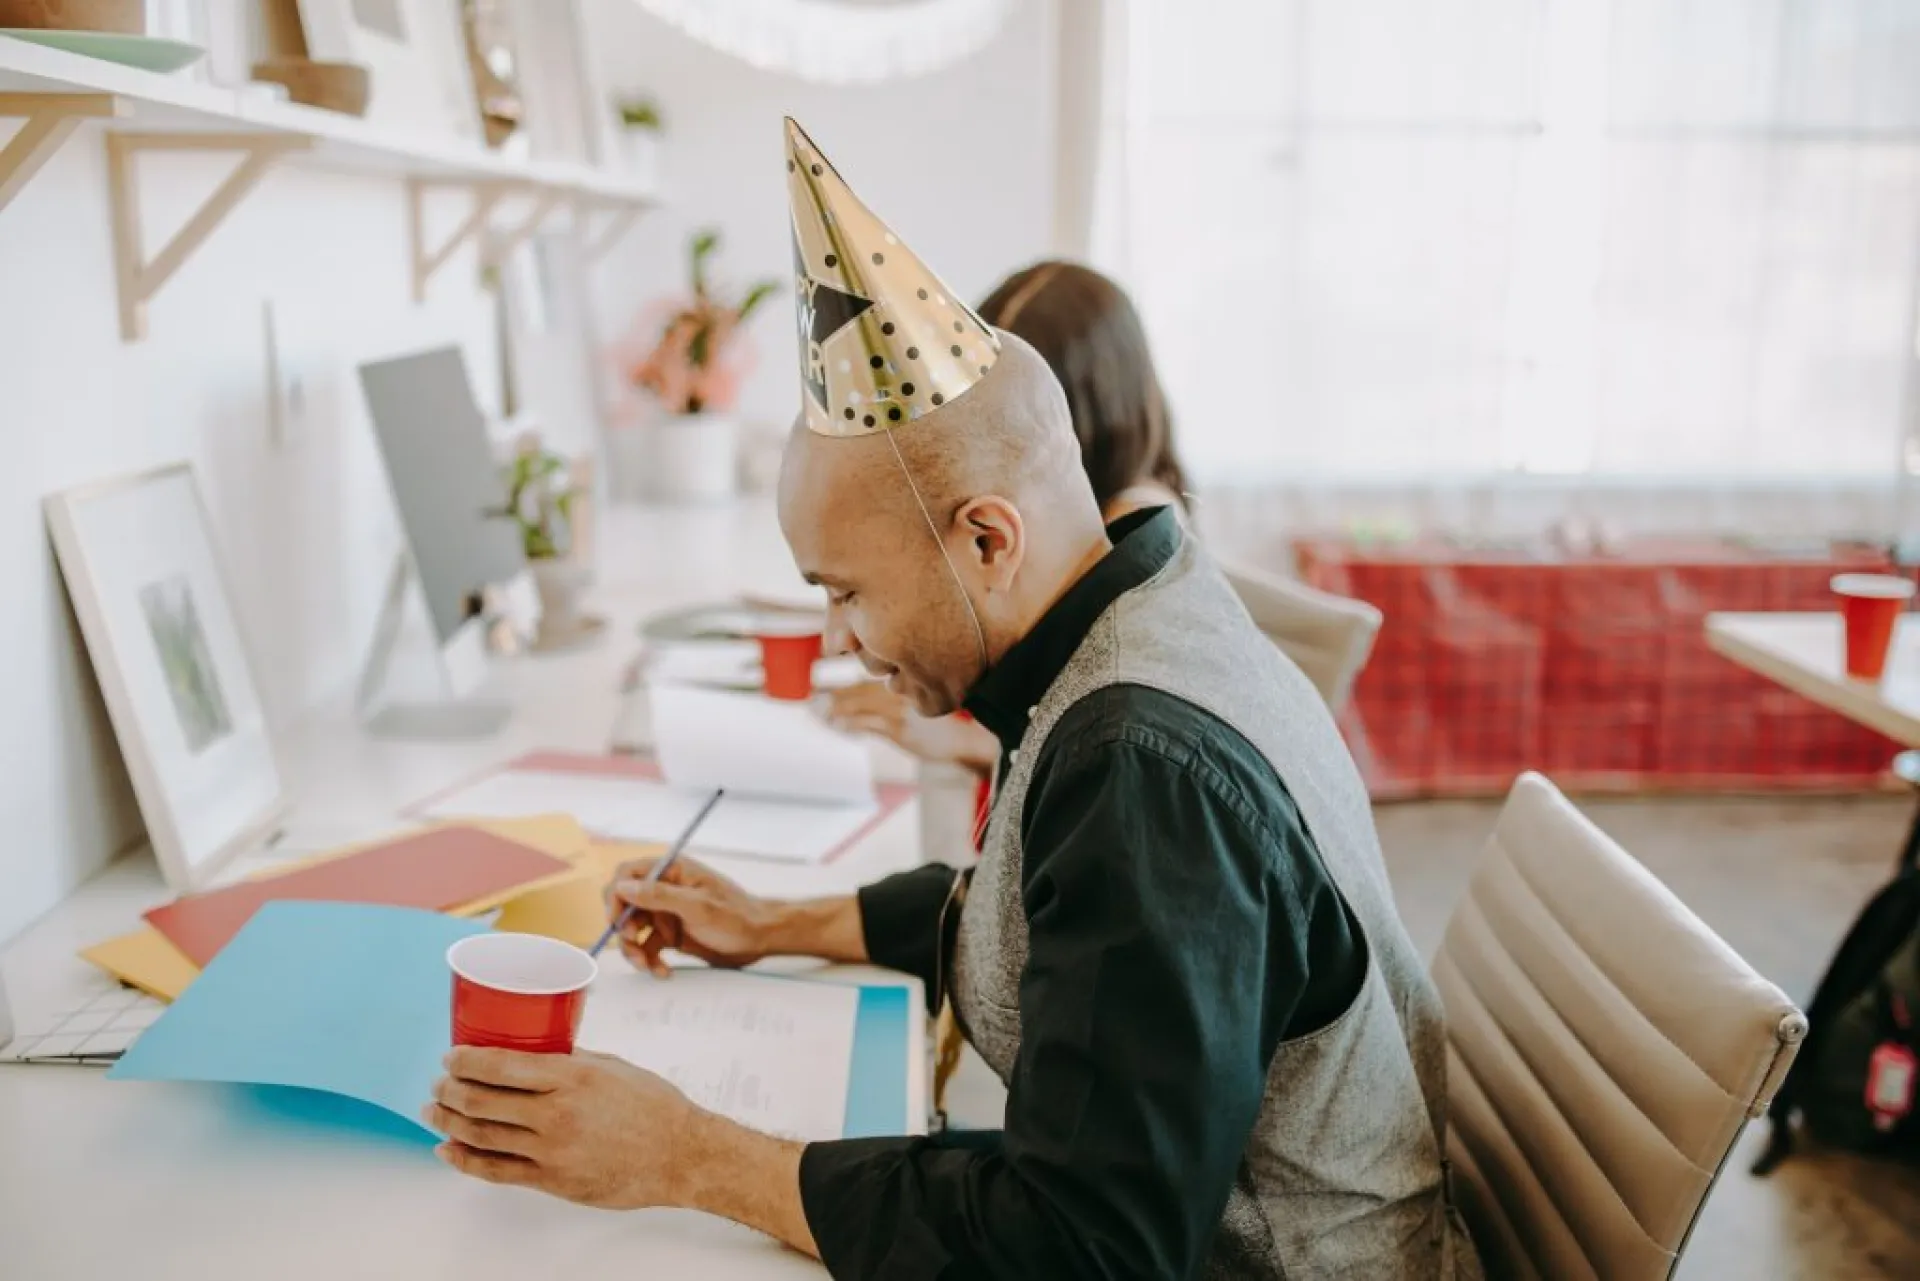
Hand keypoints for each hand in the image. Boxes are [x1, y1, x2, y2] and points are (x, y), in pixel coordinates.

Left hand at [426, 1047, 694, 1208]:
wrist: (680, 1155)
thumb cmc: (653, 1107)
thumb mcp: (612, 1066)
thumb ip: (569, 1060)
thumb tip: (533, 1052)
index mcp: (572, 1077)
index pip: (501, 1065)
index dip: (466, 1061)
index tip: (451, 1057)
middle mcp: (556, 1113)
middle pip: (482, 1100)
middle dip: (450, 1089)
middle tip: (439, 1083)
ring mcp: (551, 1151)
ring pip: (481, 1135)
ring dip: (449, 1121)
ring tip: (435, 1111)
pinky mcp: (552, 1180)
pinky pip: (495, 1171)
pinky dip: (465, 1160)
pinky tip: (448, 1150)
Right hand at [606, 855, 773, 976]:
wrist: (760, 939)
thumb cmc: (736, 916)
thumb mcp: (698, 906)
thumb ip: (660, 896)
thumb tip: (622, 887)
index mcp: (671, 871)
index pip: (627, 875)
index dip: (616, 896)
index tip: (619, 921)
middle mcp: (664, 890)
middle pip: (624, 904)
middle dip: (623, 928)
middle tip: (634, 944)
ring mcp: (666, 913)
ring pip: (632, 930)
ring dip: (634, 949)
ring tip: (647, 966)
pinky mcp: (670, 935)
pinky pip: (647, 947)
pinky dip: (650, 961)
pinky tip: (663, 972)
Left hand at [819, 682, 998, 772]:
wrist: (965, 739)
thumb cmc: (944, 723)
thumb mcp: (922, 703)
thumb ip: (898, 697)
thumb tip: (870, 705)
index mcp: (905, 681)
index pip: (867, 681)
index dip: (845, 686)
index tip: (824, 689)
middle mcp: (901, 689)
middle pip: (859, 690)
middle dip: (835, 696)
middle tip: (814, 701)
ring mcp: (900, 709)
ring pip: (860, 705)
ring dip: (838, 709)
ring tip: (820, 713)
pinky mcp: (900, 728)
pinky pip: (869, 724)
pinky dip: (851, 723)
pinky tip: (838, 725)